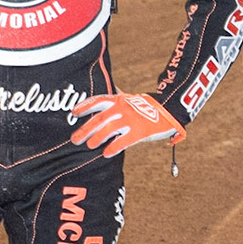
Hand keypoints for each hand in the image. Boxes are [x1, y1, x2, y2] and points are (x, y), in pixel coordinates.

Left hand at [69, 93, 184, 155]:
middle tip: (75, 139)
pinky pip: (122, 141)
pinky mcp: (139, 131)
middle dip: (85, 129)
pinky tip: (106, 154)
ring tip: (89, 146)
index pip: (97, 101)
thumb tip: (111, 89)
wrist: (169, 109)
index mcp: (119, 100)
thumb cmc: (148, 105)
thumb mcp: (131, 98)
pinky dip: (112, 148)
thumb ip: (118, 97)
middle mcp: (122, 108)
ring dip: (96, 138)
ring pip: (108, 130)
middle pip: (99, 119)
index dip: (85, 107)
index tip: (73, 113)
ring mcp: (130, 120)